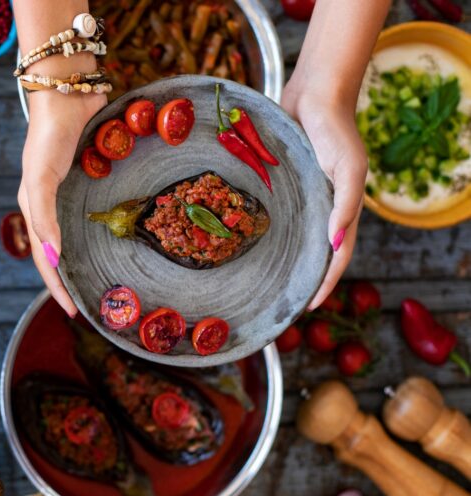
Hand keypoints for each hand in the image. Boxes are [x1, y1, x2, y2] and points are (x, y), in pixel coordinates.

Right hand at [19, 90, 105, 316]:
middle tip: (92, 304)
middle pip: (61, 252)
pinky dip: (103, 229)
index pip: (45, 259)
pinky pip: (96, 210)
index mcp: (34, 208)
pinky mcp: (91, 176)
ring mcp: (71, 191)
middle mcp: (52, 204)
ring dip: (87, 257)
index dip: (56, 287)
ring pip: (79, 234)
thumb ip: (43, 218)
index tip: (73, 312)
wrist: (66, 93)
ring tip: (105, 279)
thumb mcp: (39, 180)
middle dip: (71, 280)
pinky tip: (118, 238)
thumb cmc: (47, 137)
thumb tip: (54, 258)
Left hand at [282, 84, 367, 309]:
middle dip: (299, 276)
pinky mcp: (280, 180)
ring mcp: (300, 193)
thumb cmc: (335, 129)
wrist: (315, 92)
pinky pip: (271, 209)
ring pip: (290, 232)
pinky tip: (244, 240)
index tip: (307, 306)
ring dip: (280, 255)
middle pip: (311, 250)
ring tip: (260, 279)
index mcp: (341, 207)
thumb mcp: (350, 168)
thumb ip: (346, 204)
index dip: (324, 282)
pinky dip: (262, 227)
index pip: (335, 256)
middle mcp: (320, 204)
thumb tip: (335, 243)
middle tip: (279, 301)